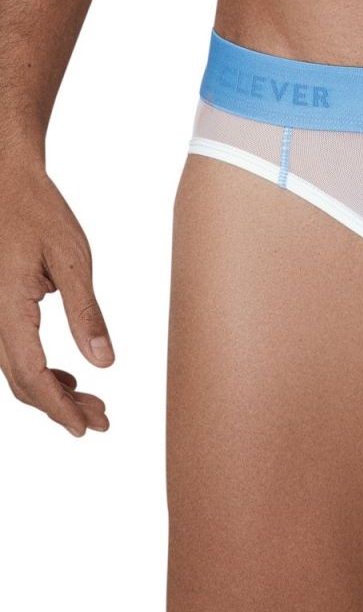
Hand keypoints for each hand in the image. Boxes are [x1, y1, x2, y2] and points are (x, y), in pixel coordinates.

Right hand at [0, 164, 112, 434]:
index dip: (59, 409)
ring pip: (18, 370)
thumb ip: (87, 314)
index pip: (32, 376)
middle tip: (102, 420)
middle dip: (62, 407)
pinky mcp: (0, 309)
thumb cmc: (40, 214)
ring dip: (53, 392)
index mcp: (8, 310)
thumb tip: (104, 364)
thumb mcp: (72, 260)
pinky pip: (15, 352)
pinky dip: (42, 372)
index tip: (87, 428)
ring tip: (93, 403)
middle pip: (23, 382)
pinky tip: (68, 377)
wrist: (7, 183)